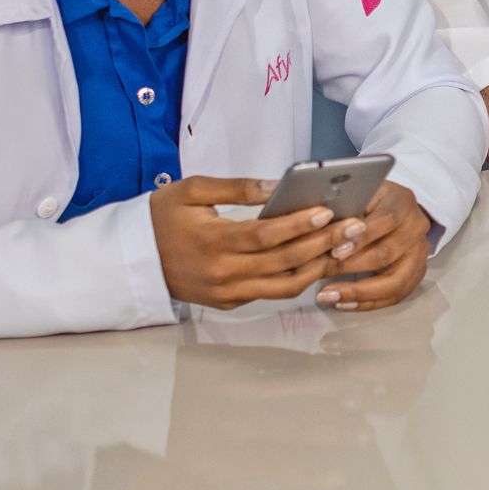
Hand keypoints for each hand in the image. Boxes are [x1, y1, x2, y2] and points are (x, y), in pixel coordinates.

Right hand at [150, 176, 350, 308]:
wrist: (133, 258)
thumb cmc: (163, 217)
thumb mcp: (191, 190)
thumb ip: (235, 188)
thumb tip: (276, 186)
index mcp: (212, 242)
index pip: (265, 236)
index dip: (298, 225)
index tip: (328, 211)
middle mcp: (222, 273)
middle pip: (282, 262)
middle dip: (323, 244)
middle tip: (354, 228)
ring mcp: (227, 293)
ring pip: (284, 287)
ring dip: (318, 268)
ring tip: (344, 247)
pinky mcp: (228, 303)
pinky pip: (270, 294)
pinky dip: (297, 280)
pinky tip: (318, 261)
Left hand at [315, 180, 434, 312]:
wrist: (395, 209)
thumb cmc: (367, 201)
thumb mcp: (358, 194)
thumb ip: (344, 208)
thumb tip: (316, 226)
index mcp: (402, 202)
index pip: (385, 220)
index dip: (360, 238)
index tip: (334, 251)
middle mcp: (416, 228)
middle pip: (387, 253)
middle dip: (352, 266)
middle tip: (322, 274)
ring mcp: (419, 253)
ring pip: (395, 281)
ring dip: (360, 292)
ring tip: (330, 296)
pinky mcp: (416, 274)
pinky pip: (394, 296)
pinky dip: (367, 302)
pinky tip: (343, 303)